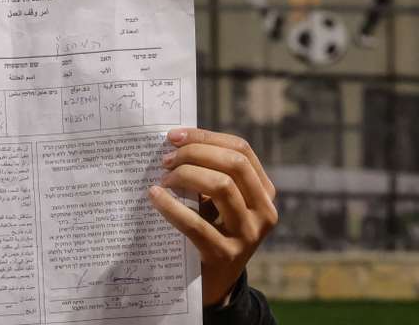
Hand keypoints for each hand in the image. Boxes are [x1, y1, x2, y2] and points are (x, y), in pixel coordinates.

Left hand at [148, 128, 277, 306]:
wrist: (212, 282)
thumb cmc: (210, 229)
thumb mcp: (218, 201)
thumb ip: (208, 172)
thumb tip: (174, 140)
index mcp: (264, 192)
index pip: (241, 149)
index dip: (206, 137)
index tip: (174, 136)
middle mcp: (264, 211)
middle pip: (234, 163)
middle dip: (195, 153)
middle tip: (166, 159)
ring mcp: (248, 234)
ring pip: (221, 186)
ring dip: (186, 175)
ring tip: (163, 179)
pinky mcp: (225, 254)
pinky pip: (196, 223)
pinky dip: (171, 206)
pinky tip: (154, 196)